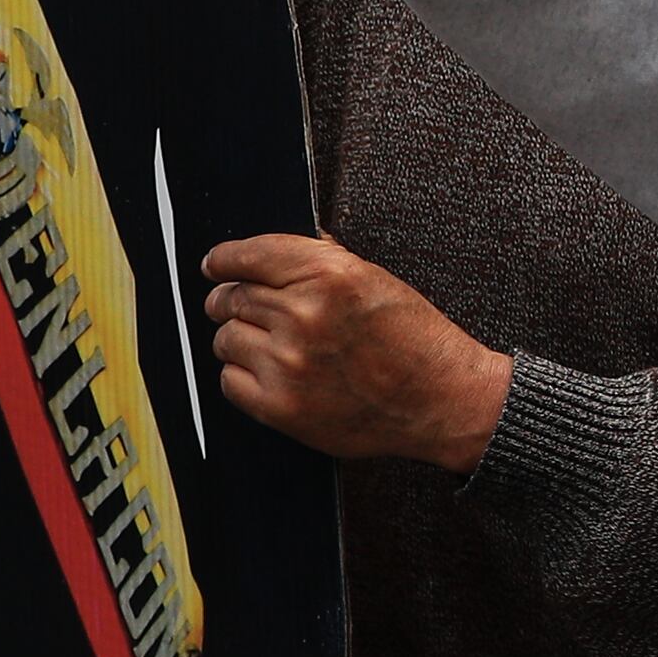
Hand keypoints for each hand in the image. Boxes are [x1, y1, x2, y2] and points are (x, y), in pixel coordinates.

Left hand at [203, 234, 510, 473]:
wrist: (442, 399)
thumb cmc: (415, 340)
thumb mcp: (375, 279)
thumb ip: (322, 261)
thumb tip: (273, 251)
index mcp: (329, 275)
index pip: (248, 255)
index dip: (224, 260)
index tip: (215, 264)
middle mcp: (304, 315)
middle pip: (231, 298)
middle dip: (231, 301)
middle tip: (241, 308)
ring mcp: (289, 363)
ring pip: (226, 339)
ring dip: (240, 339)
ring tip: (270, 346)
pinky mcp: (281, 405)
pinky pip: (230, 381)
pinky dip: (243, 375)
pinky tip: (272, 374)